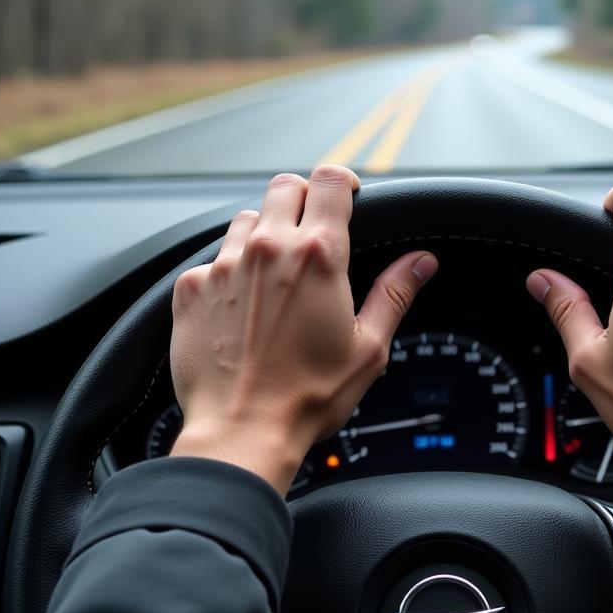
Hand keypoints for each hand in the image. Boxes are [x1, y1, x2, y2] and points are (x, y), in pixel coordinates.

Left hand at [168, 166, 437, 494]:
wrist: (242, 431)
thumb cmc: (308, 397)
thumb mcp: (368, 348)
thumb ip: (394, 294)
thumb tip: (421, 263)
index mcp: (319, 257)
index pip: (330, 181)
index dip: (342, 181)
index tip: (347, 194)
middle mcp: (268, 250)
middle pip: (284, 187)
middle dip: (303, 200)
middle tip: (314, 232)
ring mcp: (224, 266)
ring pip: (247, 220)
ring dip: (266, 234)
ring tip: (277, 275)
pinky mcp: (191, 288)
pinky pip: (212, 259)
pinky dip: (230, 271)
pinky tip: (242, 307)